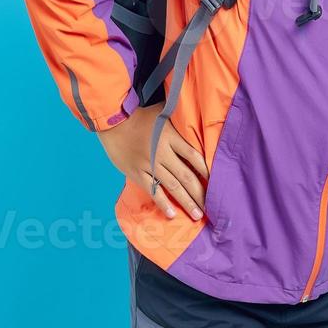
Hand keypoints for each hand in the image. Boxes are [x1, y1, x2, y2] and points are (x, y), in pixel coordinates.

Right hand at [97, 105, 208, 221]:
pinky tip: (171, 214)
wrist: (112, 121)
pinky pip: (152, 190)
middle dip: (199, 193)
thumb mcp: (163, 113)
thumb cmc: (139, 116)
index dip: (206, 170)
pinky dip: (162, 203)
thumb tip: (196, 118)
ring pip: (172, 186)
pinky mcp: (136, 173)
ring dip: (186, 201)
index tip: (215, 183)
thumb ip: (178, 121)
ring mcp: (149, 165)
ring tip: (197, 214)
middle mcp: (162, 153)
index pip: (194, 156)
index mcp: (171, 138)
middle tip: (210, 207)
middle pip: (186, 176)